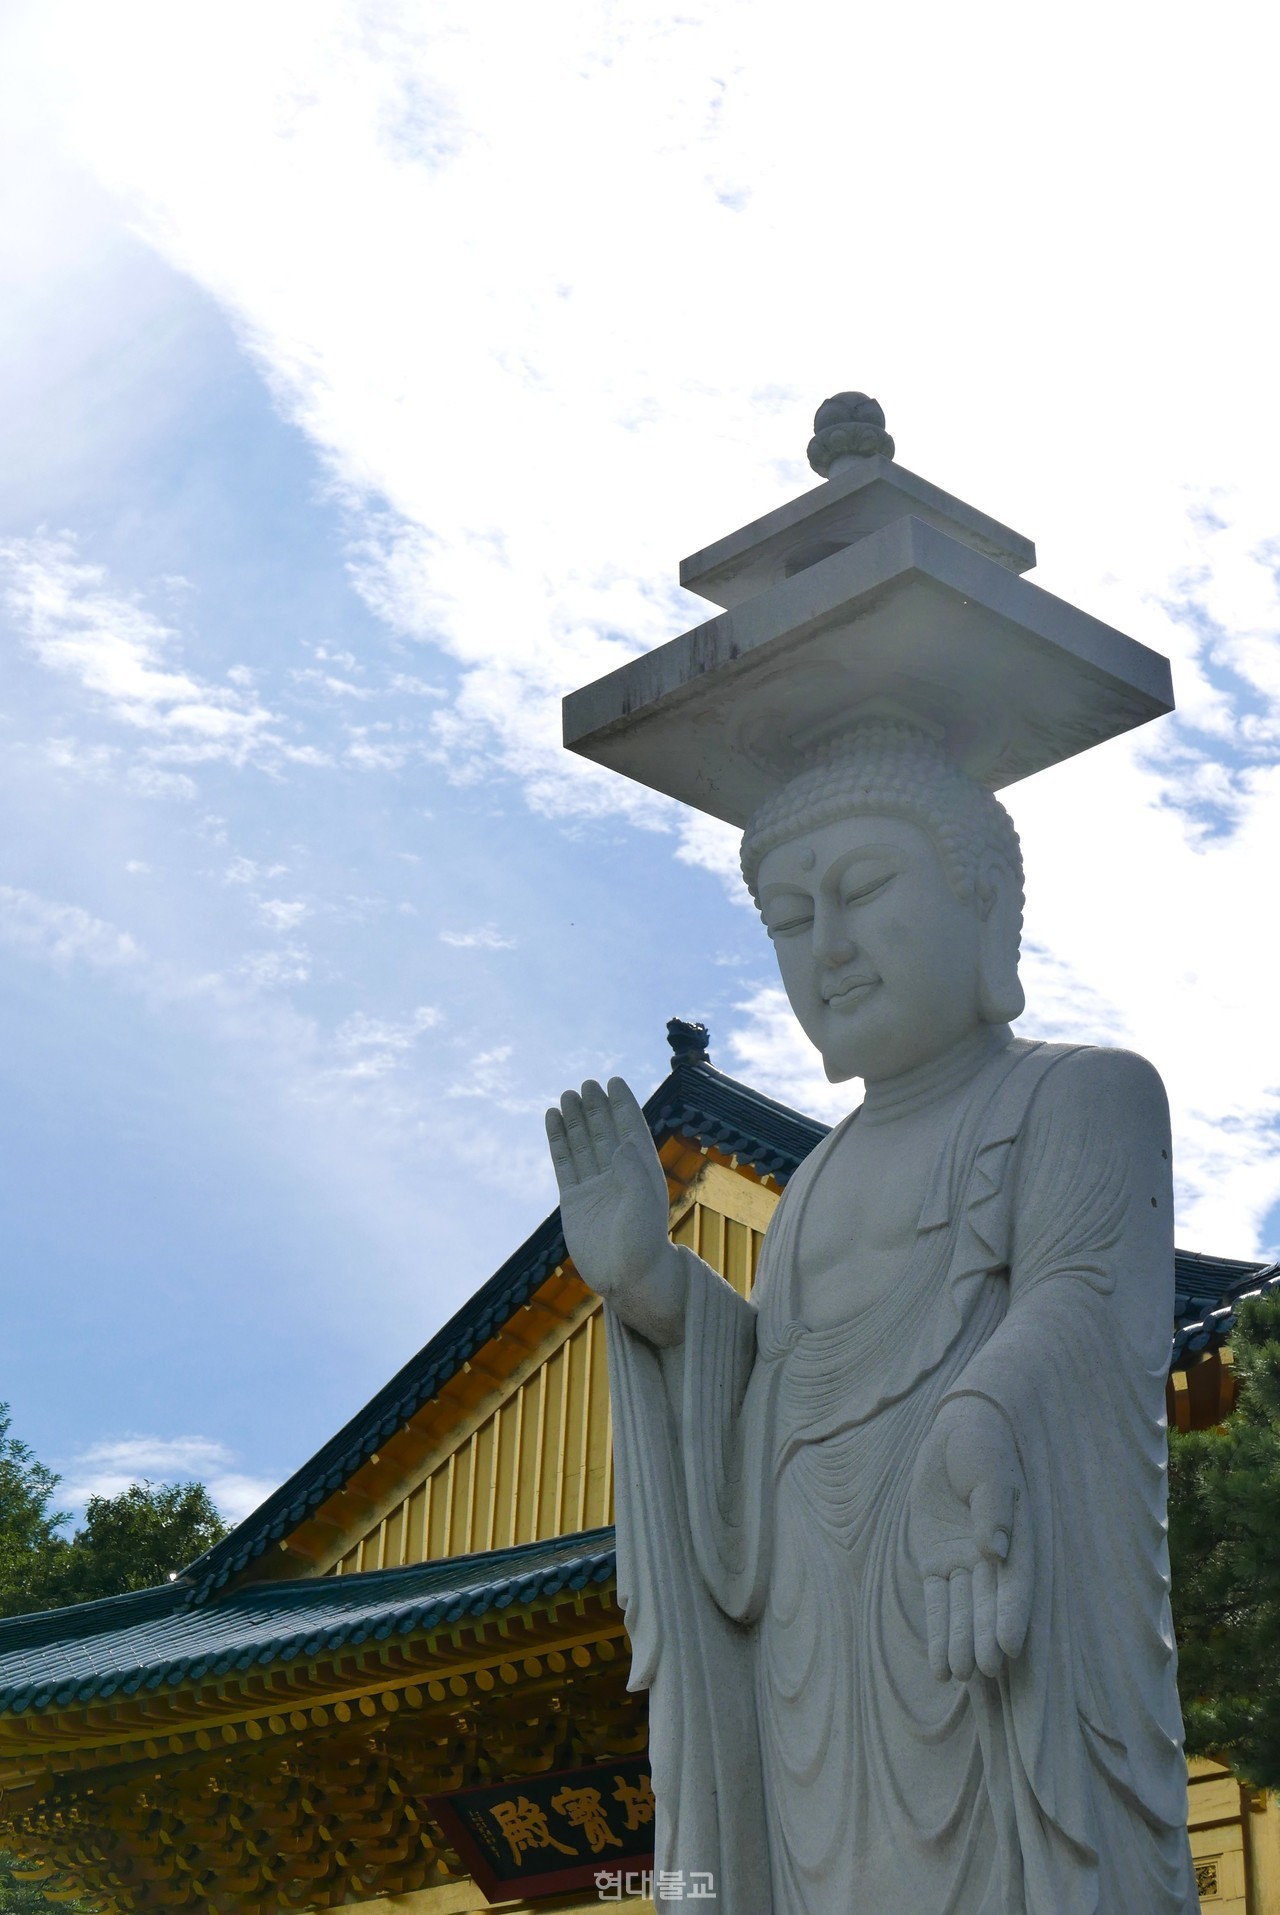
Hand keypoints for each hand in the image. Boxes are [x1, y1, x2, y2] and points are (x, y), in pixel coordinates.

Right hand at [545, 1077, 684, 1340]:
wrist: (628, 1281)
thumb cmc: (644, 1245)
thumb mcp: (644, 1207)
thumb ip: (634, 1174)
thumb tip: (624, 1142)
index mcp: (642, 1172)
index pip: (631, 1129)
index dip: (623, 1105)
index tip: (614, 1080)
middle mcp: (619, 1175)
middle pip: (605, 1132)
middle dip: (596, 1108)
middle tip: (586, 1084)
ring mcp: (595, 1187)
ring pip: (583, 1144)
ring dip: (575, 1120)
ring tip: (567, 1094)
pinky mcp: (574, 1201)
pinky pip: (565, 1164)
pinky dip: (559, 1141)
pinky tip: (552, 1119)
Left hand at [909, 1396, 1032, 1682]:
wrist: (956, 1432)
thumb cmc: (980, 1446)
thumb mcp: (988, 1469)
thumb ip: (991, 1508)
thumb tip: (993, 1550)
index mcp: (1016, 1536)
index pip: (1015, 1582)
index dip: (1012, 1614)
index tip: (1010, 1646)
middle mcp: (992, 1557)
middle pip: (989, 1604)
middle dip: (985, 1637)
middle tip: (983, 1670)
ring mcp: (963, 1562)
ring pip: (962, 1609)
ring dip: (960, 1641)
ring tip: (959, 1674)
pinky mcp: (936, 1561)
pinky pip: (937, 1601)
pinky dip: (938, 1631)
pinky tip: (940, 1667)